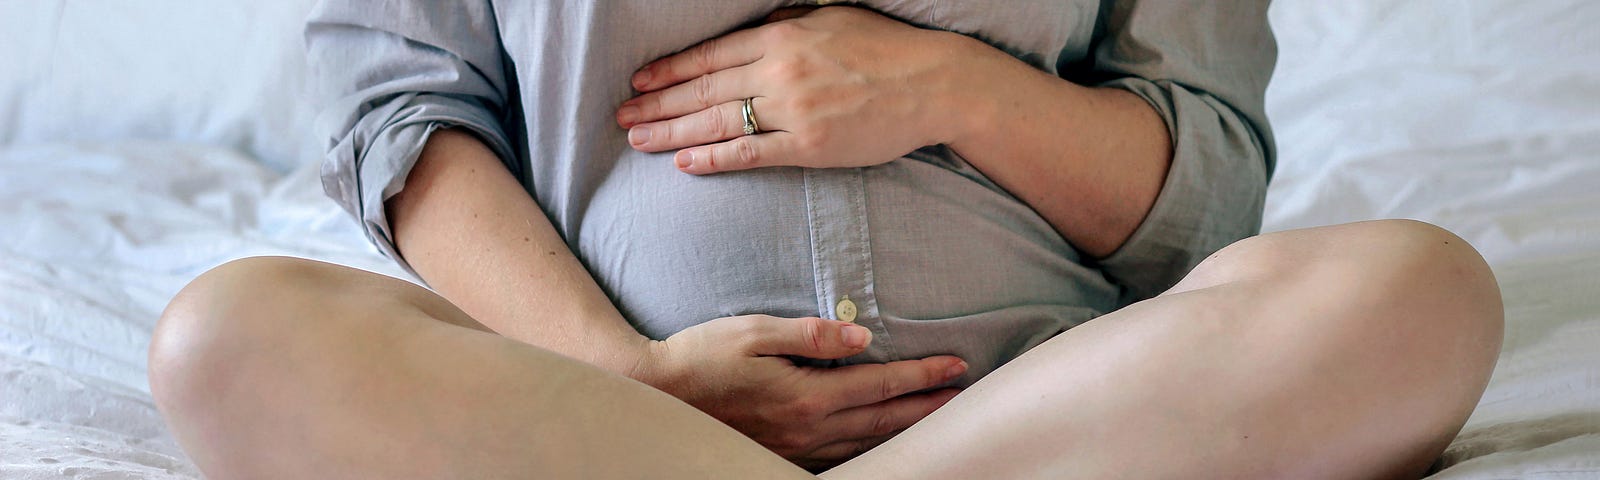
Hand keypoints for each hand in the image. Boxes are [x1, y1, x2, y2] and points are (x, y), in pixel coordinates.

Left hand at [616, 6, 978, 174]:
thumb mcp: (829, 19)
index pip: (710, 55)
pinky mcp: (809, 146)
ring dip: (672, 132)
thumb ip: (785, 26)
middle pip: (703, 89)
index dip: (669, 69)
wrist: (932, 83)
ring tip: (637, 139)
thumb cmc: (884, 49)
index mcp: (781, 37)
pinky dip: (713, 159)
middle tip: (622, 115)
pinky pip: (750, 153)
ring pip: (717, 122)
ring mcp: (793, 111)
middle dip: (657, 103)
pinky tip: (685, 163)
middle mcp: (779, 71)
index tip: (640, 80)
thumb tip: (750, 32)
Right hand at [632, 314, 966, 469]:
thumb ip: (811, 333)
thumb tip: (862, 336)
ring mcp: (795, 446)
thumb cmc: (701, 354)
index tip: (957, 365)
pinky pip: (841, 454)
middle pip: (884, 419)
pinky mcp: (782, 453)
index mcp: (807, 395)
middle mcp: (807, 428)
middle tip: (964, 396)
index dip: (923, 375)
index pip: (880, 383)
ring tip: (934, 415)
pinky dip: (870, 444)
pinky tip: (880, 437)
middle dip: (927, 407)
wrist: (656, 394)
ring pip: (866, 441)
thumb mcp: (754, 331)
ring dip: (903, 428)